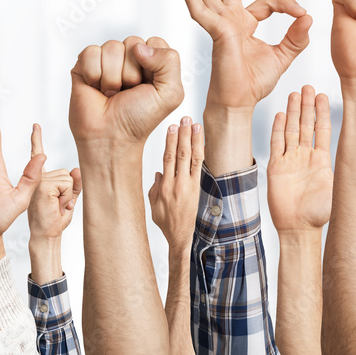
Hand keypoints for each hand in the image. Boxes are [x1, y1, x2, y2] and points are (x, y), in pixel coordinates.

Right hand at [27, 124, 81, 240]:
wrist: (46, 235)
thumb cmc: (56, 219)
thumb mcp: (69, 198)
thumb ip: (75, 183)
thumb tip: (76, 169)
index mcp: (40, 178)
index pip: (37, 155)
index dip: (36, 139)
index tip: (35, 125)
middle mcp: (37, 177)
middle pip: (67, 172)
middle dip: (70, 190)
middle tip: (59, 204)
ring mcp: (38, 180)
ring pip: (69, 178)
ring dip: (68, 195)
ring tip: (57, 205)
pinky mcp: (43, 186)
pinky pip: (67, 184)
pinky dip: (67, 197)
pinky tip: (56, 205)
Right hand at [69, 36, 182, 150]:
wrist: (110, 137)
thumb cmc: (140, 118)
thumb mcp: (170, 93)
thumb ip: (169, 62)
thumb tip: (140, 47)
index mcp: (153, 62)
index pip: (155, 43)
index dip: (152, 64)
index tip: (149, 85)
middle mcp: (130, 58)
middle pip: (133, 43)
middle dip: (132, 72)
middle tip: (128, 92)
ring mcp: (107, 60)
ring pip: (112, 47)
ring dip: (113, 77)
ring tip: (112, 92)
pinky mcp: (85, 64)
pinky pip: (90, 53)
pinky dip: (94, 74)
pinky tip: (96, 88)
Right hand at [149, 117, 204, 250]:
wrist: (180, 236)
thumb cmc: (166, 222)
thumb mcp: (153, 205)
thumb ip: (154, 187)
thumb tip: (158, 173)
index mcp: (163, 186)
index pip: (167, 158)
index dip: (170, 141)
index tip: (171, 127)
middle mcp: (177, 184)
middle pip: (180, 154)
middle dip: (182, 134)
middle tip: (184, 119)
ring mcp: (189, 186)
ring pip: (192, 158)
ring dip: (194, 139)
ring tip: (195, 124)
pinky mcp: (198, 188)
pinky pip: (200, 167)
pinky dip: (201, 152)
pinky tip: (202, 141)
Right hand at [183, 0, 310, 114]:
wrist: (239, 103)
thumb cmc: (255, 83)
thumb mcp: (282, 57)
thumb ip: (295, 38)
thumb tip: (308, 16)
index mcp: (246, 24)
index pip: (267, 2)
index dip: (286, 4)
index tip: (302, 12)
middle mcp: (231, 20)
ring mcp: (220, 24)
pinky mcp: (216, 32)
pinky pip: (202, 11)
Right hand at [266, 86, 333, 231]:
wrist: (299, 228)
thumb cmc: (319, 214)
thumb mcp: (338, 190)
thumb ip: (347, 173)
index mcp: (321, 160)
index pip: (322, 130)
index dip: (321, 112)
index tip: (322, 95)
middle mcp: (305, 157)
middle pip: (305, 125)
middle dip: (307, 106)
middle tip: (308, 87)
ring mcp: (290, 161)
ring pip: (290, 130)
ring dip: (292, 112)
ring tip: (294, 94)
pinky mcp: (276, 168)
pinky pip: (276, 145)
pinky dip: (277, 129)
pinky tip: (280, 115)